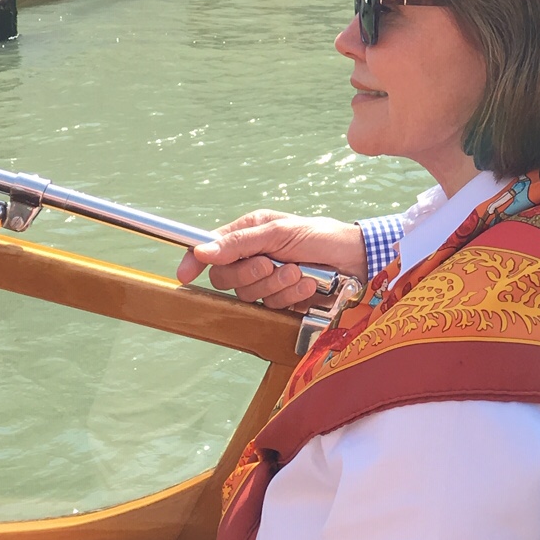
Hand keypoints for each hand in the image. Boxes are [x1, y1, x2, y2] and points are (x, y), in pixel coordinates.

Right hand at [175, 209, 368, 307]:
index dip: (194, 260)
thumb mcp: (279, 232)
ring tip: (299, 271)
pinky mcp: (282, 302)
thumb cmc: (320, 236)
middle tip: (270, 263)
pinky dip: (290, 296)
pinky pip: (272, 307)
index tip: (184, 274)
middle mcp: (253, 258)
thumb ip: (240, 243)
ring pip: (249, 295)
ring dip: (276, 284)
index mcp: (249, 234)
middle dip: (249, 274)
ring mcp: (267, 282)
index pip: (211, 248)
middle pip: (225, 278)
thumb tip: (202, 250)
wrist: (356, 260)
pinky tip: (308, 286)